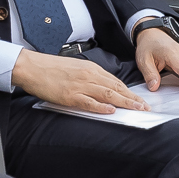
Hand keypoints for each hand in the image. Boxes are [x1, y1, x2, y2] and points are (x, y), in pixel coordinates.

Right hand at [9, 49, 148, 114]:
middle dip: (132, 98)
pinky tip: (111, 110)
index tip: (139, 99)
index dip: (129, 91)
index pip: (115, 81)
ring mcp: (80, 86)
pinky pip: (89, 102)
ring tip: (137, 108)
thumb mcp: (76, 67)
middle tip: (145, 106)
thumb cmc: (52, 68)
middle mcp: (89, 76)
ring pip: (108, 94)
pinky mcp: (70, 95)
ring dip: (124, 102)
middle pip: (116, 87)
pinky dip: (101, 106)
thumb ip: (90, 76)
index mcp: (91, 69)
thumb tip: (103, 86)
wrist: (33, 67)